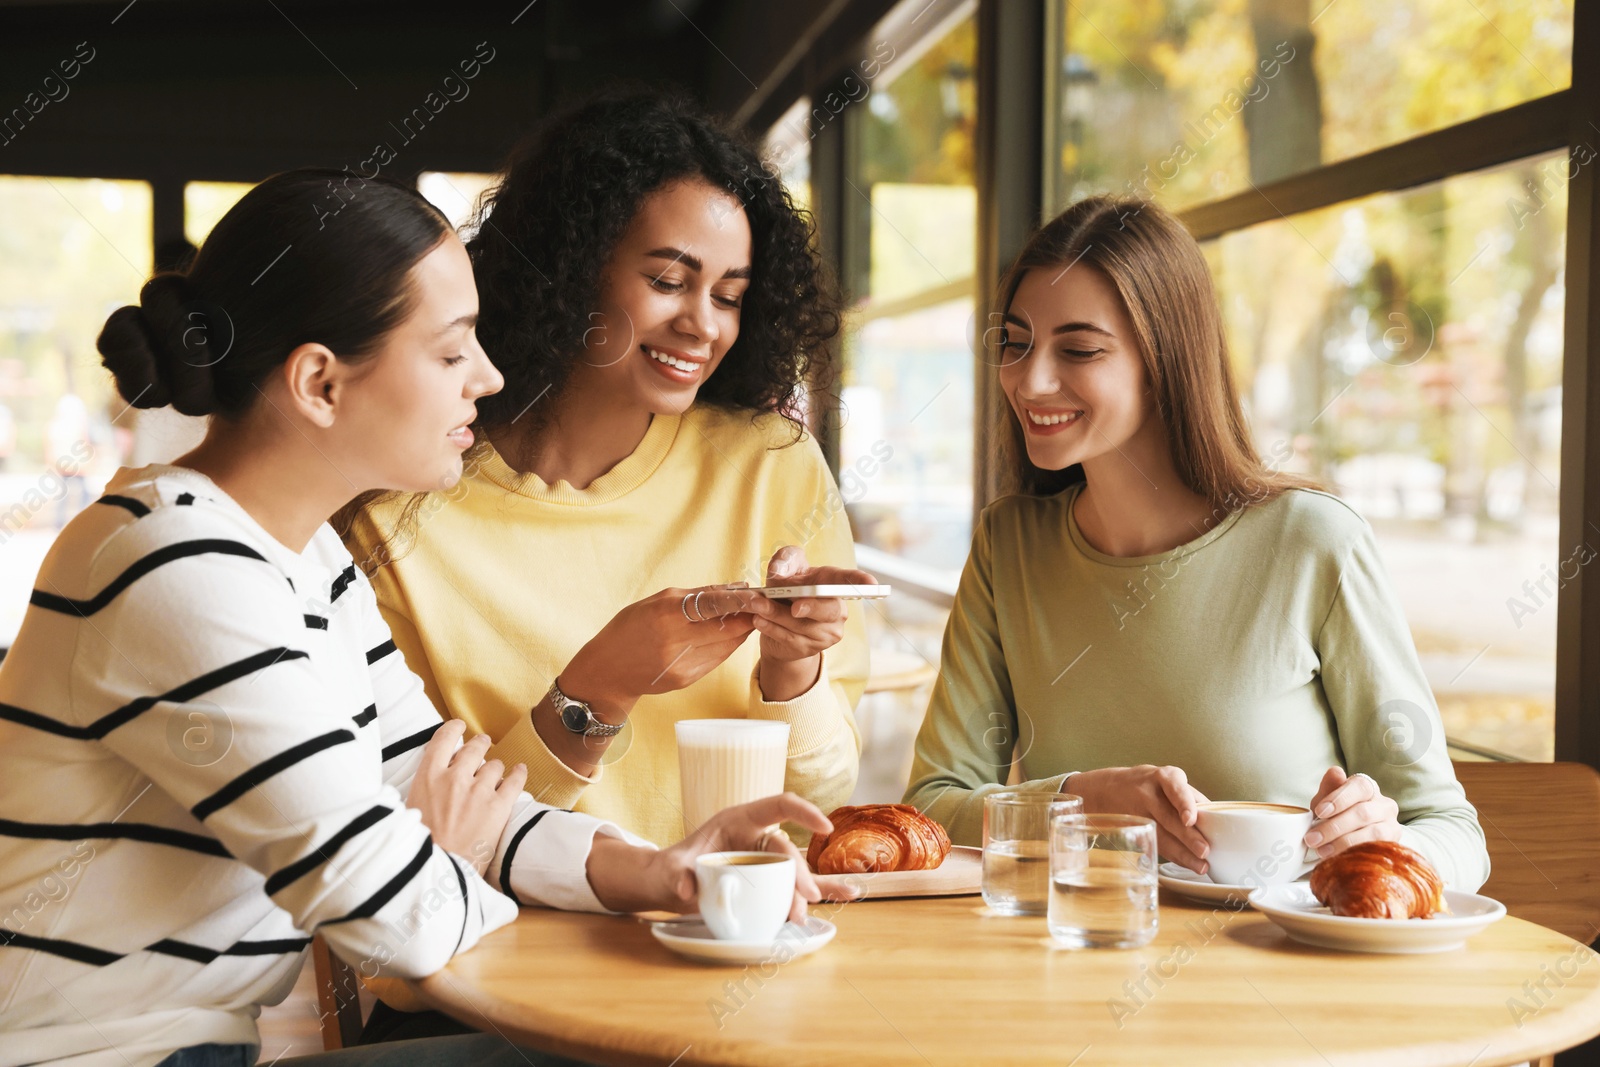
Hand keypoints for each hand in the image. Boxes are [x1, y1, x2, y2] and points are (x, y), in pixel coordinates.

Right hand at [405, 720, 526, 875]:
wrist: (438, 872)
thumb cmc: (420, 845)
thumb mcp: (410, 808)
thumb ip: (425, 786)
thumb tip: (434, 774)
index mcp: (428, 777)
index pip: (444, 738)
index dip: (454, 728)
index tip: (460, 727)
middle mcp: (454, 777)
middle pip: (474, 747)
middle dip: (480, 745)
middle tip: (483, 746)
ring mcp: (478, 790)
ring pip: (495, 764)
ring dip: (496, 769)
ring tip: (496, 775)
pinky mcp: (498, 806)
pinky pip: (515, 780)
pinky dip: (519, 774)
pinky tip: (520, 772)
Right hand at [563, 583, 776, 710]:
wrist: (608, 671)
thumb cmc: (630, 628)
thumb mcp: (656, 601)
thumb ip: (697, 594)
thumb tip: (736, 587)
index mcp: (665, 614)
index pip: (714, 604)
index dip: (741, 599)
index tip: (758, 593)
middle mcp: (675, 641)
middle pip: (728, 628)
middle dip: (748, 615)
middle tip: (761, 605)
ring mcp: (682, 664)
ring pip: (727, 645)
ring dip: (741, 630)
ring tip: (747, 617)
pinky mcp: (687, 680)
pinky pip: (717, 659)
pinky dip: (726, 645)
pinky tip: (725, 635)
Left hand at [584, 792, 861, 916]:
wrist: (667, 885)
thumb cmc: (670, 869)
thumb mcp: (668, 870)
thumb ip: (676, 875)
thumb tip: (688, 887)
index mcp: (738, 820)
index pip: (778, 805)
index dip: (802, 812)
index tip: (823, 827)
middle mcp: (756, 837)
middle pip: (786, 850)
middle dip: (797, 873)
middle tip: (802, 899)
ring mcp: (763, 860)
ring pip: (794, 871)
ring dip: (805, 890)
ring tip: (805, 913)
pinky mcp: (765, 881)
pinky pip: (797, 885)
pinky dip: (822, 890)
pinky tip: (849, 895)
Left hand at [755, 546, 875, 701]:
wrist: (775, 623)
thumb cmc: (786, 589)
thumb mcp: (784, 568)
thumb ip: (783, 560)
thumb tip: (779, 573)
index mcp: (833, 585)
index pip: (850, 581)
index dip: (861, 581)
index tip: (872, 584)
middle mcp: (836, 611)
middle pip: (828, 609)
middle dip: (810, 606)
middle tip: (794, 607)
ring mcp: (826, 633)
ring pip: (801, 625)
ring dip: (775, 614)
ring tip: (756, 604)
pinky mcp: (810, 649)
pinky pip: (789, 638)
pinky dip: (771, 628)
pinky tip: (758, 619)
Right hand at [1067, 765, 1210, 873]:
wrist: (1106, 789)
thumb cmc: (1149, 785)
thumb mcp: (1165, 780)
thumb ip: (1190, 797)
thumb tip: (1220, 821)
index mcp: (1163, 777)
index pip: (1175, 789)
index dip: (1183, 804)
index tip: (1190, 819)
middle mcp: (1148, 792)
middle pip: (1169, 817)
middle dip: (1188, 837)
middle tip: (1205, 851)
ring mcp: (1137, 812)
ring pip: (1161, 835)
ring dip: (1183, 853)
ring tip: (1201, 865)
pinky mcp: (1132, 829)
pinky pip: (1153, 843)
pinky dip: (1170, 855)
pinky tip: (1184, 862)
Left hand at [1305, 767, 1401, 857]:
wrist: (1355, 837)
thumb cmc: (1338, 814)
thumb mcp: (1328, 800)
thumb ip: (1329, 787)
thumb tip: (1335, 772)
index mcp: (1367, 787)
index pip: (1359, 786)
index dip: (1339, 799)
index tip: (1319, 812)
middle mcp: (1384, 804)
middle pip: (1363, 813)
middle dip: (1334, 827)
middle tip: (1312, 838)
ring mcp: (1392, 825)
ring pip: (1372, 833)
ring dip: (1343, 843)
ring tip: (1322, 850)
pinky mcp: (1394, 845)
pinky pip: (1378, 849)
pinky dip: (1357, 853)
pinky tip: (1340, 858)